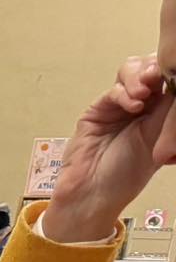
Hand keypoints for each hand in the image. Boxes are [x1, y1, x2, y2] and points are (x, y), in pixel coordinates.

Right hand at [46, 55, 175, 242]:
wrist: (94, 194)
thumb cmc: (125, 176)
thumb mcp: (159, 139)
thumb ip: (168, 111)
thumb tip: (175, 83)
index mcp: (159, 112)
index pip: (167, 78)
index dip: (169, 71)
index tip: (173, 76)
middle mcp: (139, 105)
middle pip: (148, 67)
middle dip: (154, 68)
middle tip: (157, 79)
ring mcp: (117, 106)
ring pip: (129, 71)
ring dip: (138, 77)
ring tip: (144, 92)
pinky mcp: (96, 110)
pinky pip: (112, 91)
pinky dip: (124, 94)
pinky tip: (134, 106)